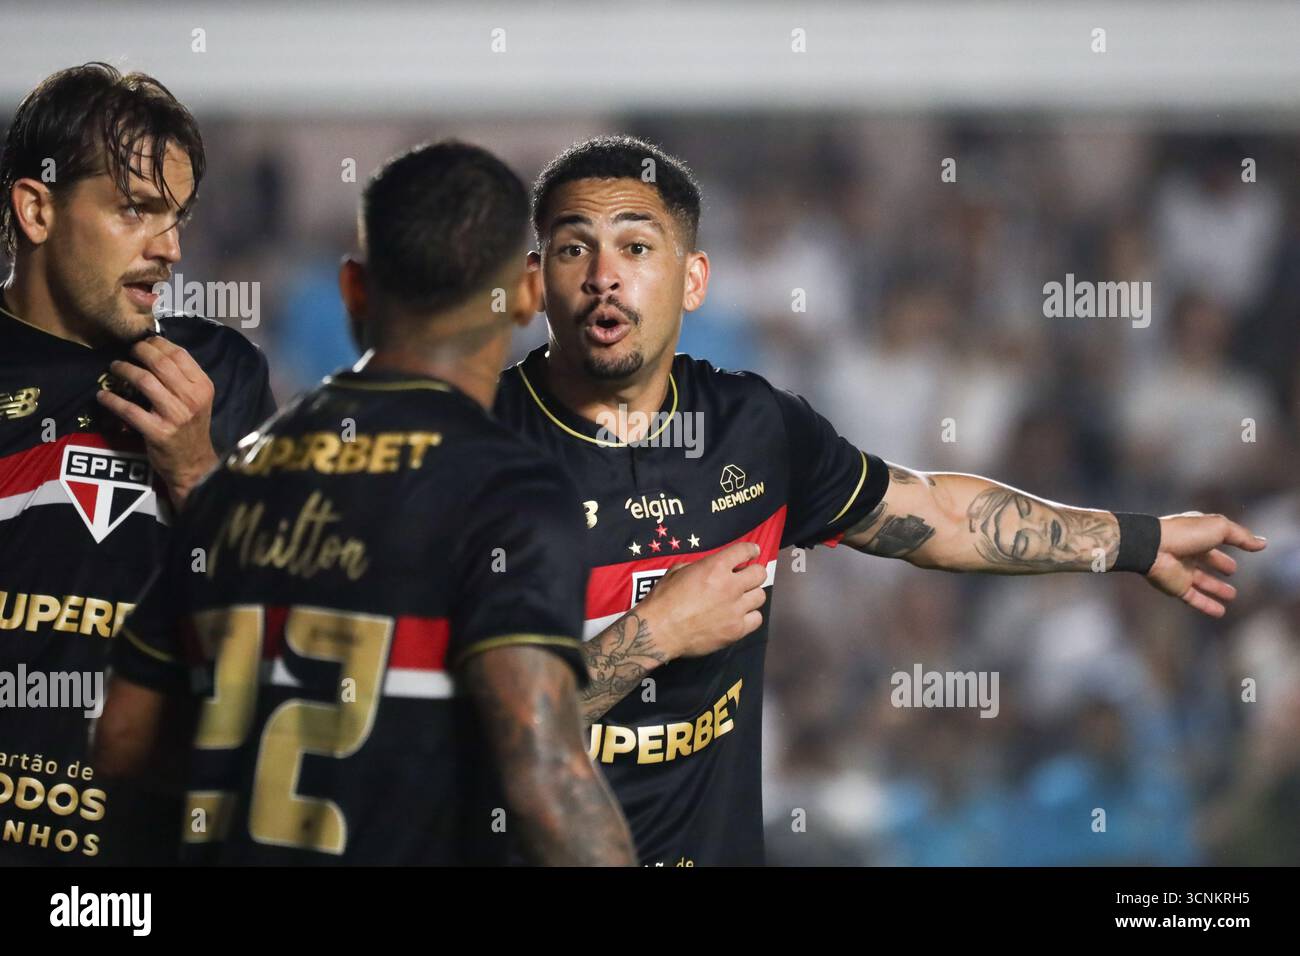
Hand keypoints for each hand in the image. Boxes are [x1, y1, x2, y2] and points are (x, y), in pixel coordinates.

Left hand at [96, 336, 217, 508]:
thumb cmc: (191, 427)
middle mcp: (191, 399)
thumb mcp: (197, 400)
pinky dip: (112, 400)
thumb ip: (182, 378)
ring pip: (144, 381)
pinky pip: (129, 410)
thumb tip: (155, 350)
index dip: (157, 343)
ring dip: (124, 369)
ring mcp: (175, 416)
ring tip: (114, 367)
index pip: (179, 354)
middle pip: (160, 363)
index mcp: (203, 387)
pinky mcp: (158, 432)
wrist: (193, 463)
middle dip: (138, 351)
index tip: (143, 341)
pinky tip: (102, 395)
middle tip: (127, 351)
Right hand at [638, 541, 767, 658]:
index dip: (751, 550)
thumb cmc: (663, 599)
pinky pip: (756, 619)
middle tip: (745, 579)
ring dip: (751, 595)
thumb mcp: (678, 571)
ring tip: (741, 600)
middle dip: (753, 573)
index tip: (752, 553)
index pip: (745, 551)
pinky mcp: (736, 630)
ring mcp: (736, 609)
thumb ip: (700, 566)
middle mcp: (730, 586)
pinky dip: (749, 617)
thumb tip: (711, 568)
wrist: (659, 631)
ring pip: (760, 596)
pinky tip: (738, 617)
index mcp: (715, 567)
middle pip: (760, 574)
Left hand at [1145, 512, 1266, 617]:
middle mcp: (1188, 552)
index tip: (1244, 547)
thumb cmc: (1186, 533)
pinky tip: (1220, 612)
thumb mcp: (1219, 528)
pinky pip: (1194, 599)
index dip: (1228, 542)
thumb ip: (1242, 536)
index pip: (1215, 539)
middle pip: (1207, 560)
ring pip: (1202, 581)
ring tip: (1232, 595)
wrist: (1153, 547)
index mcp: (1196, 534)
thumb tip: (1262, 544)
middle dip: (1219, 564)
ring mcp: (1181, 570)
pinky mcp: (1176, 587)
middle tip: (1232, 571)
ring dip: (1216, 588)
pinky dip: (1207, 606)